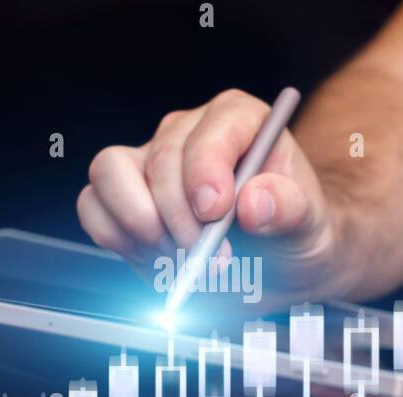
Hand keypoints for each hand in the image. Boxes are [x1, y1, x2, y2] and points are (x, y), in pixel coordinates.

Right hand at [77, 89, 340, 307]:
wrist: (279, 267)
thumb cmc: (294, 233)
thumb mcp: (309, 226)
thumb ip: (289, 209)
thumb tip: (254, 202)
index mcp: (240, 121)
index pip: (212, 128)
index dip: (206, 169)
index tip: (215, 214)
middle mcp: (190, 134)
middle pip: (160, 159)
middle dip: (179, 218)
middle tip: (204, 258)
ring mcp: (151, 164)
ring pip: (111, 172)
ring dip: (138, 223)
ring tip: (175, 258)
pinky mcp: (124, 200)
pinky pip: (92, 205)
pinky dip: (114, 237)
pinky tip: (152, 258)